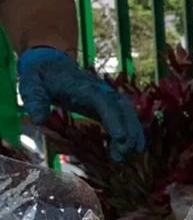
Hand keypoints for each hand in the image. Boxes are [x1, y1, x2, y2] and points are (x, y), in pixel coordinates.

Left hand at [17, 47, 144, 160]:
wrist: (50, 64)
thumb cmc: (40, 76)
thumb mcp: (31, 85)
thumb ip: (35, 100)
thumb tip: (39, 120)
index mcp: (84, 86)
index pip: (105, 103)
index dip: (115, 120)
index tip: (121, 138)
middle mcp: (101, 90)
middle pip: (122, 108)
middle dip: (129, 130)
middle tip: (125, 154)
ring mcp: (106, 97)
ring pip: (128, 113)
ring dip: (133, 133)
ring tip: (132, 155)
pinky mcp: (106, 105)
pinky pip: (124, 117)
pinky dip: (131, 132)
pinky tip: (131, 149)